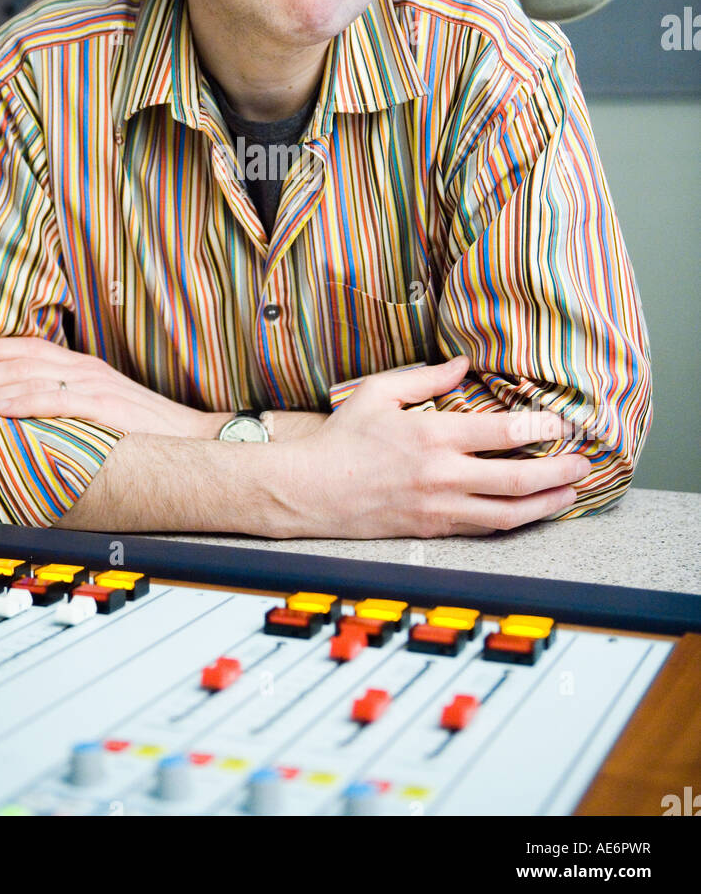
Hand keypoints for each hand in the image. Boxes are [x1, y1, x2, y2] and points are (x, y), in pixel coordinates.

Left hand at [0, 336, 217, 438]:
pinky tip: (0, 411)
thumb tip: (30, 409)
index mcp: (84, 367)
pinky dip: (25, 404)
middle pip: (22, 361)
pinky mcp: (105, 409)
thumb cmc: (148, 428)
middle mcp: (86, 371)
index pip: (31, 348)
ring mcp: (96, 388)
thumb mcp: (103, 406)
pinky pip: (57, 403)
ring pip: (31, 380)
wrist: (195, 438)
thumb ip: (70, 401)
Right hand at [270, 355, 592, 537]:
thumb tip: (463, 363)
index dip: (539, 429)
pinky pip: (483, 528)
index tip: (559, 424)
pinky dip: (513, 521)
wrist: (311, 491)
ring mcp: (439, 507)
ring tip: (571, 494)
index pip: (502, 434)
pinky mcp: (433, 529)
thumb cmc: (342, 439)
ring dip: (546, 505)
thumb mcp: (378, 392)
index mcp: (432, 435)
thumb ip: (425, 377)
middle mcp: (441, 475)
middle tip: (582, 464)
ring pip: (507, 513)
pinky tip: (529, 512)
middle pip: (516, 480)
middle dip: (557, 472)